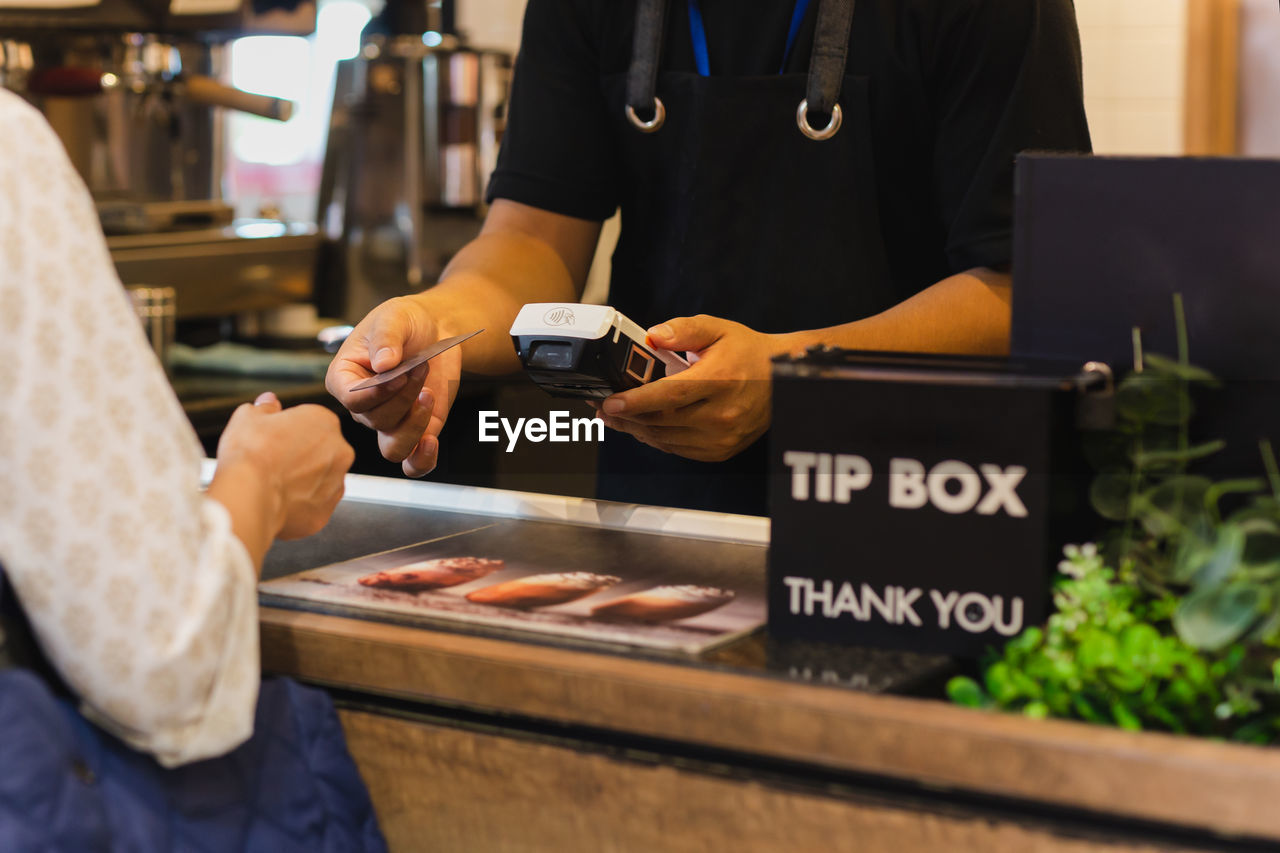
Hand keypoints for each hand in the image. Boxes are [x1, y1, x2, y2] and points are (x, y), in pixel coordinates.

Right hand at [216, 392, 354, 539]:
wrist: (249, 496)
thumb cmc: (250, 452)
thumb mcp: (249, 417)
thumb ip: (265, 407)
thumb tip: (269, 401)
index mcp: (325, 421)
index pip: (310, 422)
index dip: (288, 431)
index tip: (272, 439)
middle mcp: (340, 451)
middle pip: (320, 451)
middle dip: (301, 456)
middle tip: (272, 462)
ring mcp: (336, 483)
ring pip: (320, 479)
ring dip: (303, 481)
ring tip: (273, 484)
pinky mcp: (326, 512)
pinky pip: (313, 505)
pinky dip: (299, 505)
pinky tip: (278, 502)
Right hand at [324, 296, 460, 476]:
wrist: (434, 330)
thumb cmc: (404, 321)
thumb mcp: (393, 316)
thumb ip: (386, 337)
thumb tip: (384, 364)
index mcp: (344, 379)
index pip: (352, 399)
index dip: (378, 392)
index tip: (399, 372)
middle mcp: (363, 406)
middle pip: (377, 420)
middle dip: (405, 395)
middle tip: (420, 367)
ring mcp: (388, 422)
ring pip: (392, 448)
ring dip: (414, 424)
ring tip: (429, 394)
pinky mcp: (415, 430)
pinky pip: (412, 463)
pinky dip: (421, 461)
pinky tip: (432, 441)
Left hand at [597, 315, 791, 461]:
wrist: (781, 380)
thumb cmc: (747, 353)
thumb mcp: (717, 329)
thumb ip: (683, 329)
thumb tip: (653, 336)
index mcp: (719, 380)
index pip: (669, 396)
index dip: (636, 401)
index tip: (610, 402)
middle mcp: (721, 414)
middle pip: (661, 421)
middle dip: (626, 416)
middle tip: (602, 406)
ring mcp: (721, 437)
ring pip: (665, 439)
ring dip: (636, 429)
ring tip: (617, 416)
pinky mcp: (720, 451)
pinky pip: (678, 449)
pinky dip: (656, 438)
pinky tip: (643, 426)